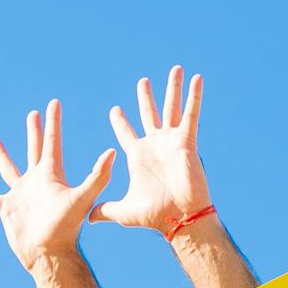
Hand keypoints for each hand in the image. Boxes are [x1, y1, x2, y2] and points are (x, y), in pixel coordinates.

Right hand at [0, 99, 113, 271]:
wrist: (49, 253)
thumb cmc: (67, 228)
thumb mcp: (83, 198)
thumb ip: (97, 176)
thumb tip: (113, 152)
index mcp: (52, 175)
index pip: (52, 142)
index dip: (53, 122)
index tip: (53, 103)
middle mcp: (36, 181)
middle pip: (34, 149)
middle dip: (34, 131)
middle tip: (32, 114)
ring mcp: (21, 194)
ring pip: (10, 169)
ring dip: (3, 157)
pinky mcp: (8, 209)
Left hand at [89, 65, 210, 232]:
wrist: (179, 218)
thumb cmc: (155, 215)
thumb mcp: (124, 211)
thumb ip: (106, 210)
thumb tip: (90, 218)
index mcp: (138, 156)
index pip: (126, 133)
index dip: (120, 122)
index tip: (114, 110)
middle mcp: (155, 145)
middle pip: (149, 114)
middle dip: (146, 98)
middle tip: (142, 82)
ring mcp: (171, 141)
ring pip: (171, 108)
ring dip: (173, 88)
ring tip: (175, 69)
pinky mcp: (187, 141)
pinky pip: (191, 114)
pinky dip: (195, 96)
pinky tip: (197, 78)